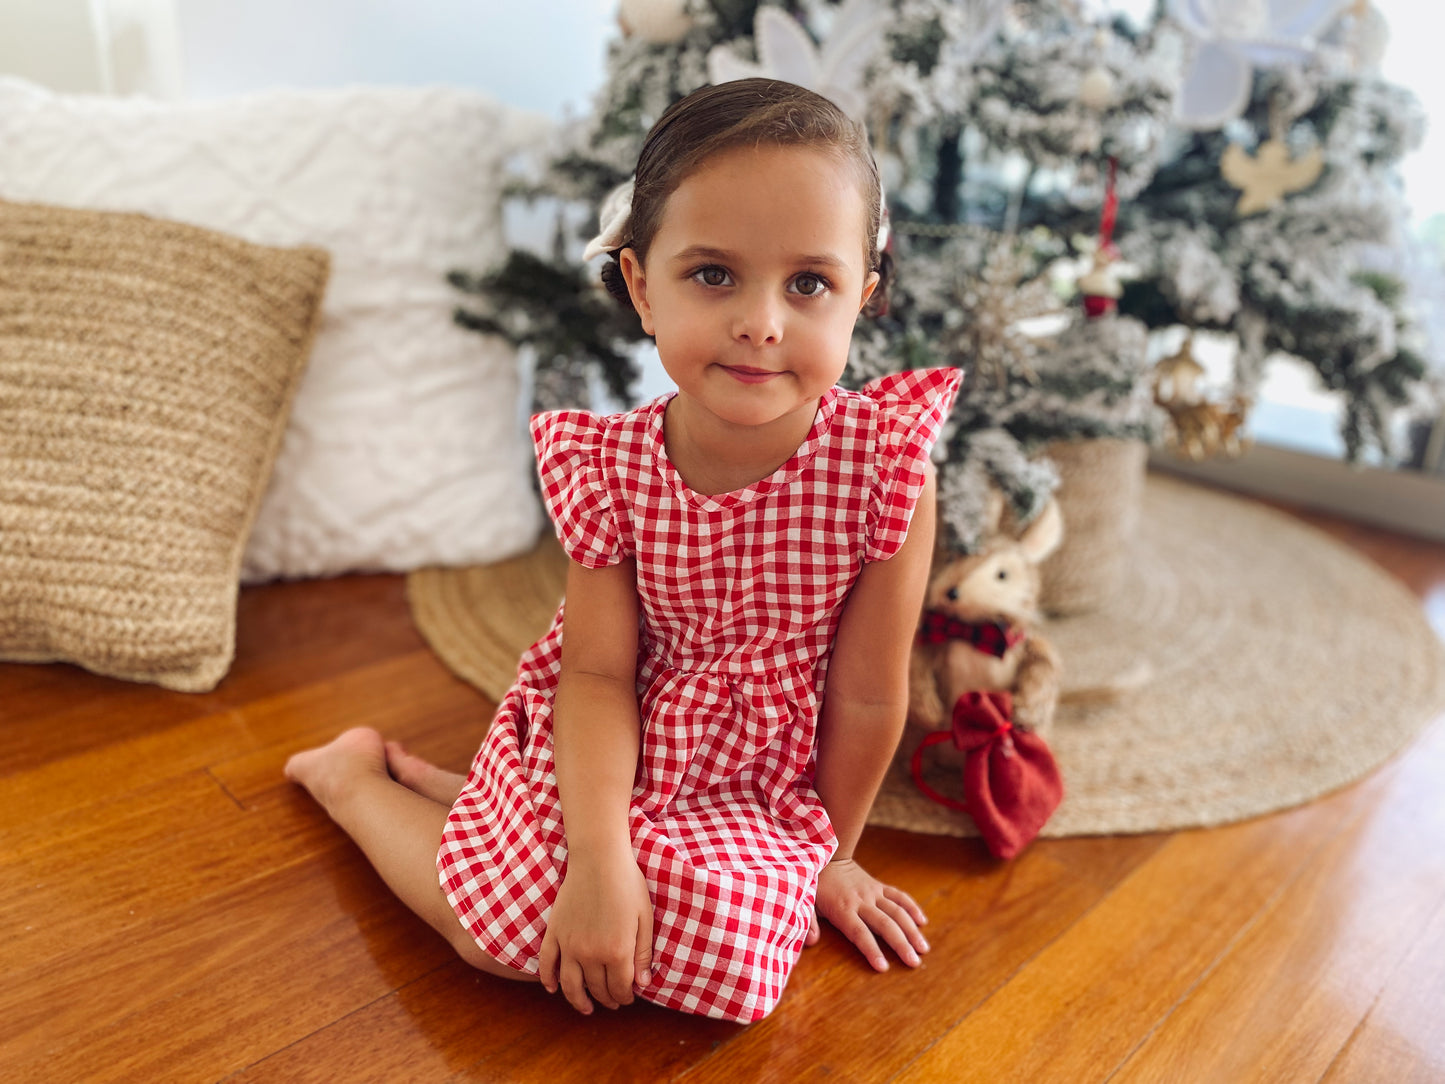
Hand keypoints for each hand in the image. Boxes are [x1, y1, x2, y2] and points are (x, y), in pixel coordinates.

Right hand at [538, 850, 653, 1014]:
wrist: (599, 858)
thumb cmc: (627, 883)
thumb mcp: (645, 917)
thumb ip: (643, 953)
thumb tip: (642, 984)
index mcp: (617, 951)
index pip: (620, 987)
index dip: (625, 997)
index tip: (629, 997)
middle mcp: (591, 953)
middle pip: (597, 989)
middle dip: (607, 999)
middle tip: (614, 1002)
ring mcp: (569, 944)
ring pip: (570, 985)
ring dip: (578, 1001)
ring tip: (586, 1008)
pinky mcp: (554, 932)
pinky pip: (547, 963)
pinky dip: (548, 979)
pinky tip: (553, 989)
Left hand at [814, 857, 928, 971]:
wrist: (827, 855)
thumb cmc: (814, 884)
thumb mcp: (806, 902)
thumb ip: (808, 922)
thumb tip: (811, 942)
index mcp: (842, 909)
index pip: (859, 933)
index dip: (871, 950)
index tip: (883, 968)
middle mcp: (861, 901)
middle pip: (884, 925)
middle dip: (901, 944)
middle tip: (914, 963)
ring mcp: (873, 892)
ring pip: (896, 911)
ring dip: (911, 930)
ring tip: (924, 948)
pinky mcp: (879, 886)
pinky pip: (898, 896)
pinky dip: (912, 907)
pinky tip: (922, 922)